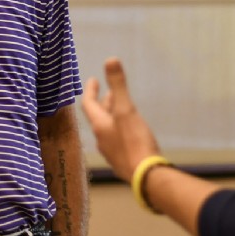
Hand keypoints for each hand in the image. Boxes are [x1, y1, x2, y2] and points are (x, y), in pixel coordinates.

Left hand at [80, 58, 161, 181]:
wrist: (146, 176)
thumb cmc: (135, 142)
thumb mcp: (126, 110)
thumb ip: (119, 85)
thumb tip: (110, 59)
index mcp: (99, 126)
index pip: (88, 104)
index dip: (90, 90)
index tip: (93, 80)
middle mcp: (102, 139)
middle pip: (98, 116)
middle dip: (104, 102)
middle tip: (110, 91)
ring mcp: (112, 152)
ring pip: (108, 129)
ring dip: (112, 116)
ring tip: (121, 107)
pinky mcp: (123, 161)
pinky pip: (117, 140)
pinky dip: (120, 129)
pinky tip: (131, 131)